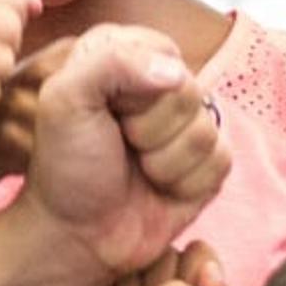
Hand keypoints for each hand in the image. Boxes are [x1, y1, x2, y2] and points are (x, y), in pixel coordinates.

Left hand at [17, 26, 227, 274]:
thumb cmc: (66, 166)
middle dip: (147, 130)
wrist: (78, 234)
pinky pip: (220, 161)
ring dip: (162, 162)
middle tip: (120, 146)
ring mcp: (188, 124)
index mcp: (125, 55)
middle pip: (188, 92)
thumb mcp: (64, 101)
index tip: (104, 111)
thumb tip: (175, 72)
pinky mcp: (207, 162)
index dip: (133, 88)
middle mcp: (160, 84)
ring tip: (136, 170)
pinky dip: (184, 184)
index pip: (161, 51)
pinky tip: (158, 188)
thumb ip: (111, 63)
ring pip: (205, 130)